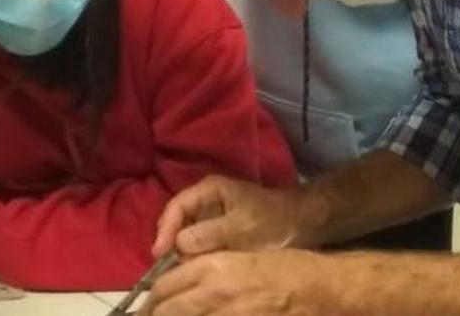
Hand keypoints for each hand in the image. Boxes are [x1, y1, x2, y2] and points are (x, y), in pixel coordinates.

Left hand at [140, 249, 342, 315]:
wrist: (318, 287)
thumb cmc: (284, 268)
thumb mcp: (240, 259)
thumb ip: (209, 272)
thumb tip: (183, 288)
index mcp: (212, 267)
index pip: (163, 287)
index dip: (151, 301)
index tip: (149, 308)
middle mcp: (213, 291)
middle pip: (165, 311)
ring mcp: (226, 314)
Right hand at [152, 176, 318, 257]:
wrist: (300, 223)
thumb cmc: (271, 221)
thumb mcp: (242, 228)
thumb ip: (211, 234)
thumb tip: (180, 244)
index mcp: (209, 189)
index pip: (176, 206)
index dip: (165, 229)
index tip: (160, 253)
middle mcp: (205, 199)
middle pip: (176, 220)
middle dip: (171, 242)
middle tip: (169, 266)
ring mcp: (210, 214)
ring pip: (185, 232)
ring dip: (181, 250)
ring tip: (181, 269)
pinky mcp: (217, 230)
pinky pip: (197, 241)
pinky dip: (193, 254)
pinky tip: (195, 268)